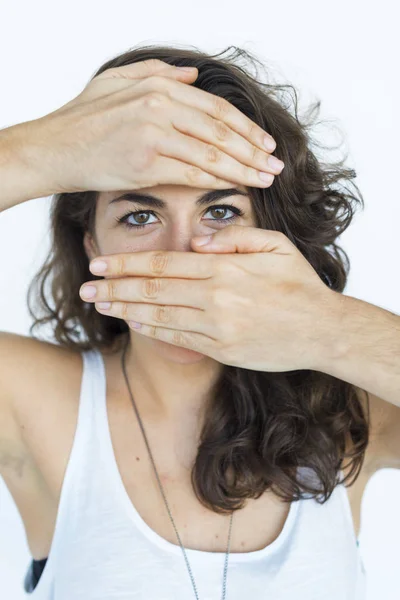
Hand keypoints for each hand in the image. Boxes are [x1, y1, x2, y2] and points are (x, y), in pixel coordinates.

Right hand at [29, 59, 281, 195]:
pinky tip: (236, 186)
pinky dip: (217, 180)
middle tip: (276, 165)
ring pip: (212, 153)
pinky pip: (192, 173)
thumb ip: (156, 74)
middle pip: (221, 131)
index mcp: (158, 87)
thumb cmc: (83, 120)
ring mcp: (153, 135)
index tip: (266, 143)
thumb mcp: (117, 82)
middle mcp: (159, 107)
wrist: (53, 149)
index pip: (216, 108)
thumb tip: (192, 74)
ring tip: (265, 179)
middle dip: (254, 150)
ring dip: (244, 168)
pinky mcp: (145, 163)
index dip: (246, 127)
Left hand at [79, 224, 340, 371]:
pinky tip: (133, 323)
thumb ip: (232, 238)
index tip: (99, 263)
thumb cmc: (299, 284)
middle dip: (113, 288)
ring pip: (158, 315)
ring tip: (99, 305)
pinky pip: (177, 339)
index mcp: (224, 268)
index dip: (126, 264)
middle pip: (152, 290)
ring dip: (124, 310)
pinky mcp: (221, 350)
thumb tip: (194, 240)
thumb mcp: (274, 245)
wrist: (323, 330)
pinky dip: (151, 330)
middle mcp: (215, 298)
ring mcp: (216, 327)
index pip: (163, 263)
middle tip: (84, 288)